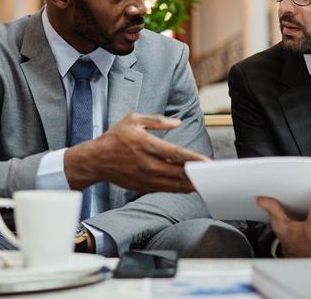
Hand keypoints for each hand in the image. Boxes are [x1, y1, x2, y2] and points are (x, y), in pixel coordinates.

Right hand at [64, 113, 208, 192]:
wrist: (96, 160)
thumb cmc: (115, 138)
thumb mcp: (133, 120)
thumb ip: (157, 120)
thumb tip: (177, 122)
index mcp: (147, 145)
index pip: (175, 153)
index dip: (193, 159)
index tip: (208, 162)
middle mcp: (148, 164)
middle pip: (178, 172)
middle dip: (197, 175)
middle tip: (214, 175)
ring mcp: (146, 178)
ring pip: (174, 184)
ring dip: (191, 185)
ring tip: (207, 183)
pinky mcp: (143, 187)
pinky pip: (165, 190)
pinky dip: (178, 189)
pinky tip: (189, 187)